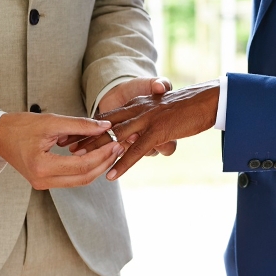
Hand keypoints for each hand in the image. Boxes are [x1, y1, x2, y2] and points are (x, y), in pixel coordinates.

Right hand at [0, 112, 123, 188]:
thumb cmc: (20, 126)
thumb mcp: (51, 121)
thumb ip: (80, 125)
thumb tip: (105, 127)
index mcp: (42, 166)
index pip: (81, 166)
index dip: (102, 155)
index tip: (115, 142)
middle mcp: (42, 181)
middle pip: (84, 178)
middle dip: (104, 163)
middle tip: (118, 147)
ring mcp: (43, 184)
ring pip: (80, 180)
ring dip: (97, 167)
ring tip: (111, 150)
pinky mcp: (45, 181)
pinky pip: (72, 178)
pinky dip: (86, 168)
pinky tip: (96, 155)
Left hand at [73, 80, 219, 180]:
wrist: (209, 100)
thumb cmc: (190, 108)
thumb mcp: (166, 115)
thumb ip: (153, 126)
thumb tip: (152, 142)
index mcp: (140, 105)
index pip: (109, 116)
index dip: (89, 126)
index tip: (72, 134)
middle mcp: (140, 110)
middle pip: (106, 125)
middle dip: (84, 136)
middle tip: (66, 147)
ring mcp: (148, 120)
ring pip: (116, 137)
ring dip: (96, 149)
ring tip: (79, 160)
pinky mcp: (159, 131)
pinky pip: (136, 151)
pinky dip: (122, 164)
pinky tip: (111, 175)